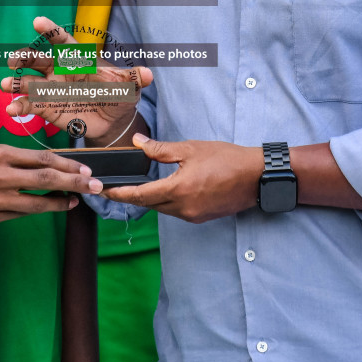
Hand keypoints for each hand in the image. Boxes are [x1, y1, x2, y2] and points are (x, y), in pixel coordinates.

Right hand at [0, 143, 103, 226]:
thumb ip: (18, 162)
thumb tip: (53, 170)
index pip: (43, 158)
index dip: (69, 164)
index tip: (86, 169)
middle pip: (46, 178)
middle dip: (75, 182)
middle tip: (95, 185)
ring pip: (37, 203)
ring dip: (60, 202)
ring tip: (75, 199)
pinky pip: (20, 215)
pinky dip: (37, 210)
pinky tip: (49, 207)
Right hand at [1, 16, 152, 145]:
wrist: (112, 120)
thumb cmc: (118, 94)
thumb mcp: (128, 86)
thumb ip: (134, 78)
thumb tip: (149, 74)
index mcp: (78, 59)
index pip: (63, 41)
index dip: (51, 31)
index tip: (38, 22)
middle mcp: (59, 70)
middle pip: (38, 59)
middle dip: (25, 56)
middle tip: (13, 59)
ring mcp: (50, 88)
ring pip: (29, 81)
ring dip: (17, 82)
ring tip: (7, 84)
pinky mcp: (46, 107)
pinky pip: (30, 104)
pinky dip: (19, 106)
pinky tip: (12, 109)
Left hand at [103, 134, 261, 223]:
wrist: (256, 177)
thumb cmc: (227, 159)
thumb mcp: (191, 149)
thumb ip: (160, 150)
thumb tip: (138, 144)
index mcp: (178, 190)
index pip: (140, 196)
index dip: (120, 195)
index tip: (105, 192)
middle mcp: (184, 208)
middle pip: (149, 205)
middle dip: (133, 197)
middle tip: (117, 188)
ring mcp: (193, 215)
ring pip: (163, 209)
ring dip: (151, 200)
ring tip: (140, 187)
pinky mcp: (202, 217)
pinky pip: (177, 212)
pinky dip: (167, 202)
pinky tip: (167, 191)